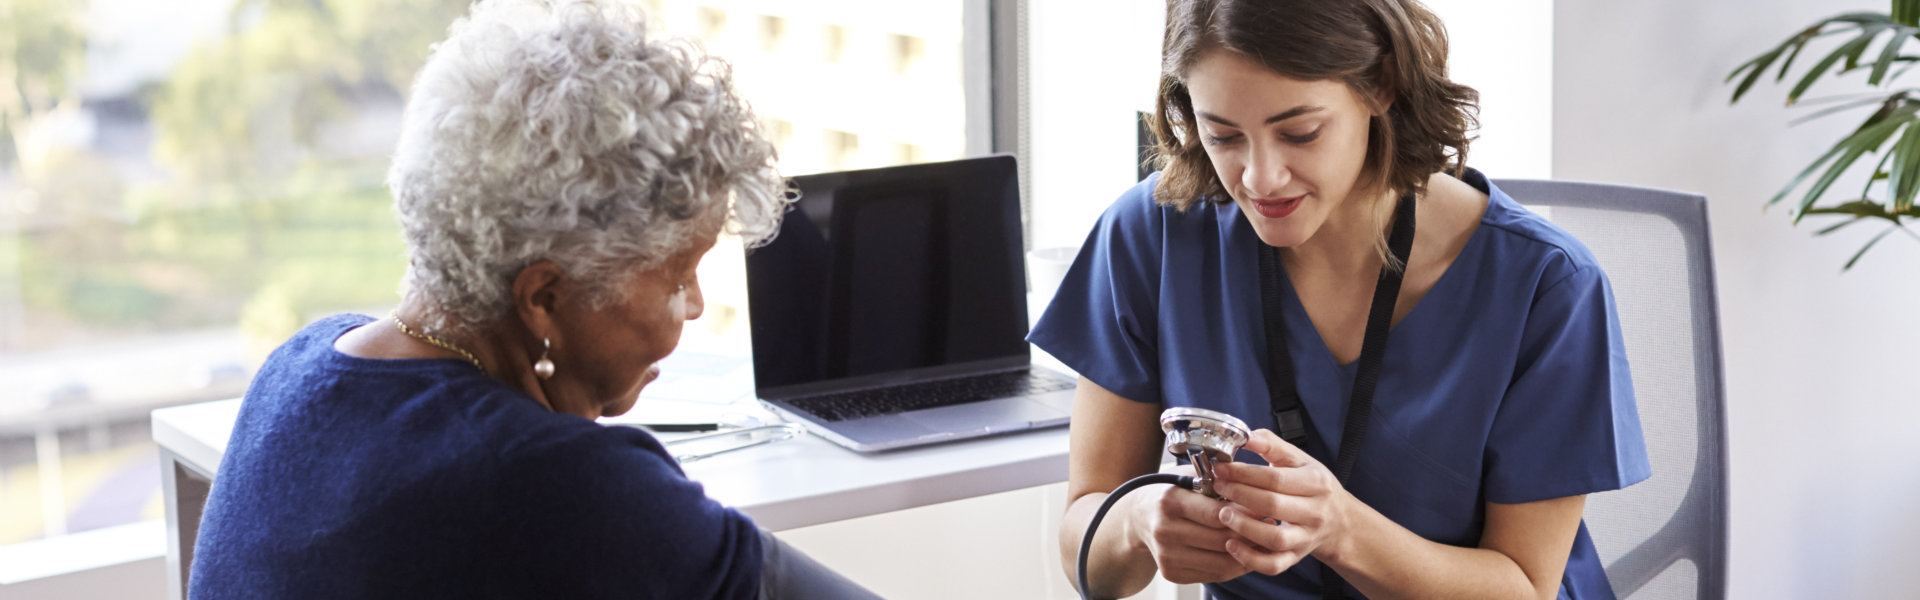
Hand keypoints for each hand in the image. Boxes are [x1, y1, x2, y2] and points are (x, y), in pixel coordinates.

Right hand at [1122, 465, 1254, 584]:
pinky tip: (1244, 553)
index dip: (1245, 513)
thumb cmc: (1170, 493)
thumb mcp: (1188, 476)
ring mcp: (1167, 555)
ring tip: (1262, 540)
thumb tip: (1257, 488)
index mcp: (1168, 502)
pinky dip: (1234, 566)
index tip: (1265, 509)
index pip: (1216, 514)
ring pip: (1222, 562)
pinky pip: (1214, 575)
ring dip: (1247, 553)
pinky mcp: (1172, 573)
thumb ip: (1216, 479)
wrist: (1138, 518)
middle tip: (1270, 525)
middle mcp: (1164, 531)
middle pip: (1221, 540)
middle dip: (1251, 534)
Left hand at [1210, 429, 1352, 575]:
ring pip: (1275, 539)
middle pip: (1274, 505)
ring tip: (1221, 514)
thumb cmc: (1313, 486)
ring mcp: (1306, 538)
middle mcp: (1315, 512)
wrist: (1339, 521)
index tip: (1221, 468)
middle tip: (1216, 486)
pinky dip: (1251, 558)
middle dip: (1240, 495)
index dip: (1244, 473)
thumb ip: (1273, 445)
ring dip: (1245, 527)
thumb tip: (1247, 435)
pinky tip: (1231, 544)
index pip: (1276, 478)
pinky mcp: (1296, 558)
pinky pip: (1274, 565)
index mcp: (1316, 483)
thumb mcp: (1300, 460)